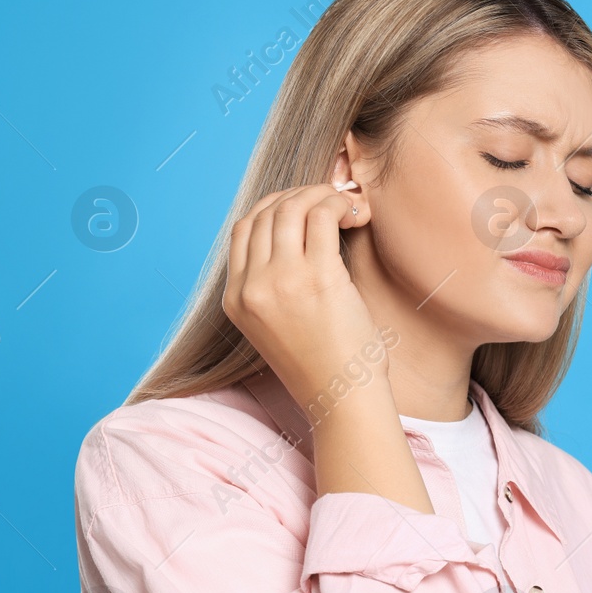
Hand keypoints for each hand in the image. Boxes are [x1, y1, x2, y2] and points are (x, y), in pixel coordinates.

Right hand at [223, 183, 384, 412]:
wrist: (342, 398)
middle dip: (302, 195)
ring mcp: (280, 281)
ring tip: (348, 205)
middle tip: (332, 200)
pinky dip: (339, 204)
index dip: (275, 207)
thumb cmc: (323, 364)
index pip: (244, 229)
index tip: (305, 206)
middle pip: (266, 212)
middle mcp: (251, 286)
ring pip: (292, 207)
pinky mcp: (317, 278)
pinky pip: (322, 216)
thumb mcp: (276, 326)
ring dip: (322, 195)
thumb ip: (271, 286)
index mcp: (234, 299)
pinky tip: (357, 214)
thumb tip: (296, 235)